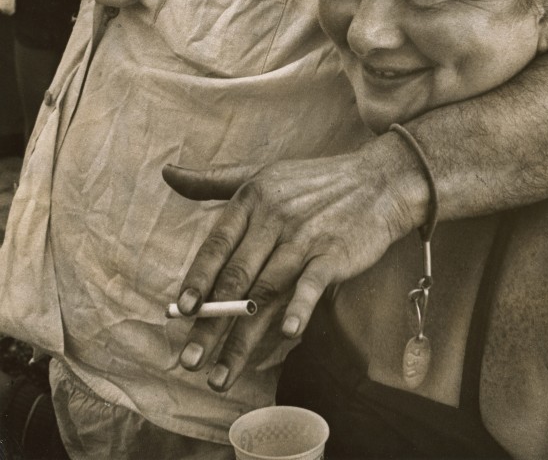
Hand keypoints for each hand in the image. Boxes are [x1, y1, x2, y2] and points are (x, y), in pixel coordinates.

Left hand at [162, 138, 425, 391]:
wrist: (379, 181)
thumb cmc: (314, 181)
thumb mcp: (261, 172)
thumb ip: (213, 180)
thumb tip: (167, 173)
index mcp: (252, 199)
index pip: (217, 245)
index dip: (197, 279)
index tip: (178, 312)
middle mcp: (274, 219)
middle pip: (236, 278)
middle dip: (210, 323)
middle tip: (188, 360)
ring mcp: (305, 238)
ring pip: (266, 292)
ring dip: (242, 337)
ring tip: (220, 375)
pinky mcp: (335, 254)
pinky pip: (313, 284)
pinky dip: (300, 306)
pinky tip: (287, 333)